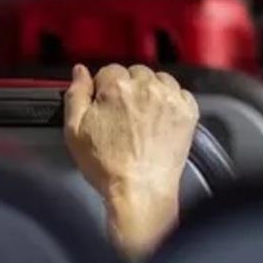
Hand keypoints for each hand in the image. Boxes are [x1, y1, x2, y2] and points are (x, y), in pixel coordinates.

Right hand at [65, 64, 198, 259]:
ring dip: (151, 91)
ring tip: (144, 116)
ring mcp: (170, 98)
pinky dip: (172, 101)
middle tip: (124, 114)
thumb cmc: (107, 166)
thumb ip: (76, 95)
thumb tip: (80, 72)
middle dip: (129, 88)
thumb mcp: (74, 131)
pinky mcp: (187, 112)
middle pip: (136, 72)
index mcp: (117, 87)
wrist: (140, 192)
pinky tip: (162, 118)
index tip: (106, 105)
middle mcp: (146, 87)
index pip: (109, 70)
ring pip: (159, 79)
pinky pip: (180, 93)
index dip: (105, 89)